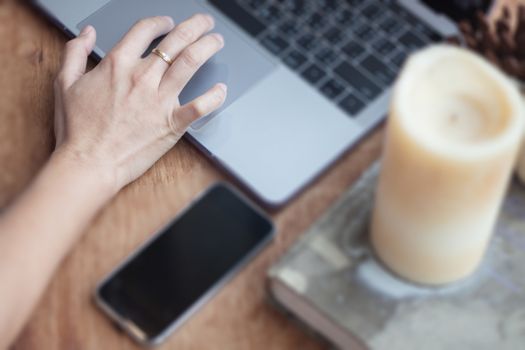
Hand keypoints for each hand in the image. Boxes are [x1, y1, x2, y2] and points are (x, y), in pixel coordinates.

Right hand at [53, 14, 226, 191]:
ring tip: (217, 41)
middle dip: (195, 26)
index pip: (145, 30)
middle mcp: (143, 78)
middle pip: (176, 41)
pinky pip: (200, 106)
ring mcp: (160, 100)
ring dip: (208, 47)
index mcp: (118, 65)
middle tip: (205, 22)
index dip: (160, 22)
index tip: (168, 22)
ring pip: (191, 63)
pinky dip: (214, 96)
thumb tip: (88, 33)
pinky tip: (221, 89)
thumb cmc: (77, 129)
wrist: (88, 163)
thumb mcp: (65, 83)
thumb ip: (75, 52)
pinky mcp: (172, 124)